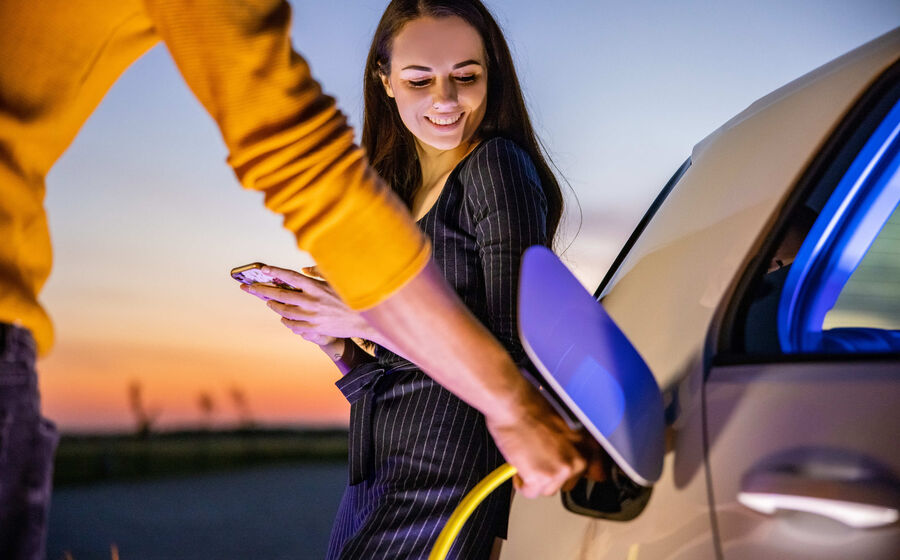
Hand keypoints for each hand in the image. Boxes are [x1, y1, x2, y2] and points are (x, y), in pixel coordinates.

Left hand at [239, 265, 374, 342]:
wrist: (364, 321)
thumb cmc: (351, 297)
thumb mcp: (337, 280)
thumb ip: (319, 272)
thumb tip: (303, 270)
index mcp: (316, 286)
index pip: (290, 277)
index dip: (275, 272)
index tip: (262, 269)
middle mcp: (311, 301)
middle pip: (280, 294)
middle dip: (262, 290)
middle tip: (250, 287)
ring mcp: (312, 316)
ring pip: (284, 311)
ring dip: (274, 305)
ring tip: (268, 301)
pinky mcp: (314, 328)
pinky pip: (293, 325)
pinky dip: (286, 320)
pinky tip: (283, 317)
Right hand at [484, 384, 586, 497]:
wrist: (513, 405)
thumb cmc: (531, 408)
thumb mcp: (562, 426)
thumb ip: (572, 447)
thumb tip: (571, 462)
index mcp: (586, 446)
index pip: (597, 475)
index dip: (577, 474)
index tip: (568, 473)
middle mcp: (577, 461)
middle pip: (567, 484)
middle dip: (551, 475)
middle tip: (538, 457)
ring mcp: (560, 471)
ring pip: (547, 490)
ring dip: (535, 478)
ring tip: (527, 456)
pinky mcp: (540, 479)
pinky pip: (530, 492)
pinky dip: (521, 482)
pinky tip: (520, 462)